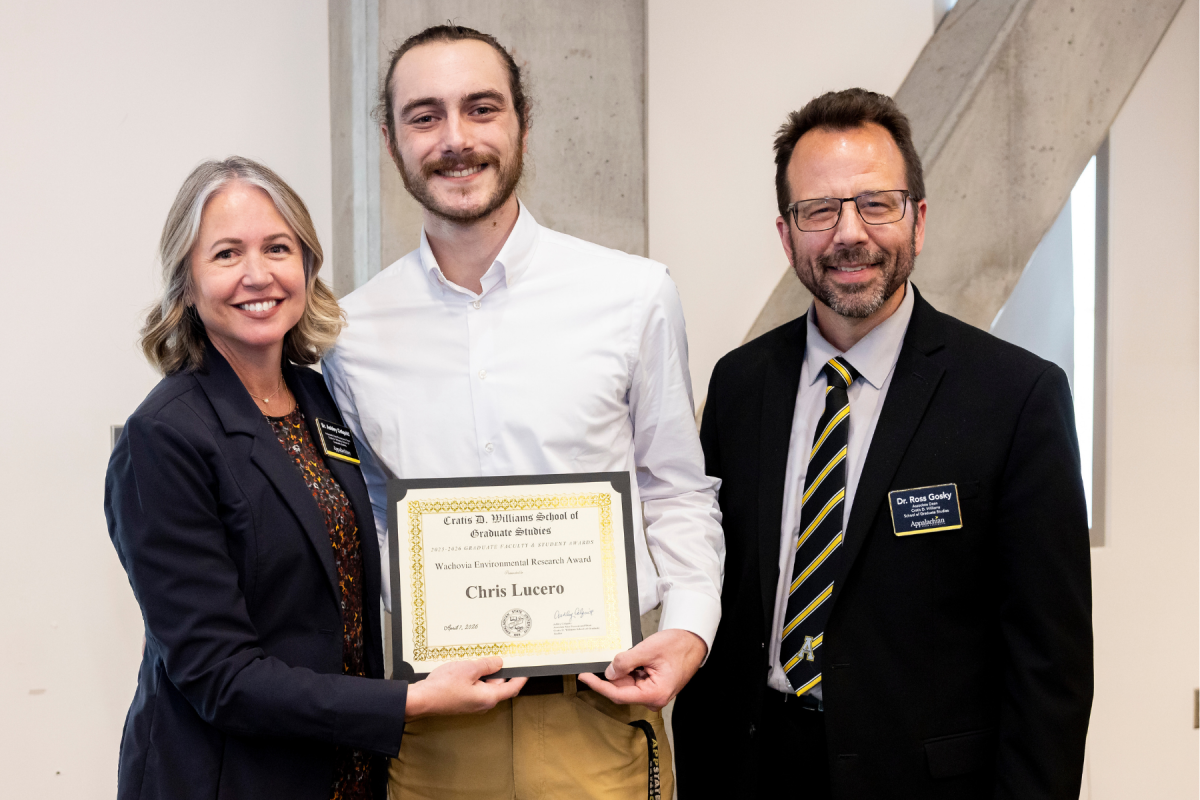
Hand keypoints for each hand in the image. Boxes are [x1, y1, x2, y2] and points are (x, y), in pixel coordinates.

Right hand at [404, 657, 525, 718]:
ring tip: (481, 657)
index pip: (512, 688)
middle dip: (501, 671)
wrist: (421, 699)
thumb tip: (498, 663)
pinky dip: (475, 676)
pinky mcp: (462, 700)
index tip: (527, 669)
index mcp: (488, 698)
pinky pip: (474, 687)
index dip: (521, 678)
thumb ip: (487, 665)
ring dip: (486, 673)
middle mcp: (482, 703)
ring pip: (485, 685)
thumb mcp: (469, 669)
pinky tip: (468, 666)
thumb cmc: (444, 687)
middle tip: (502, 655)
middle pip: (499, 686)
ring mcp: (471, 703)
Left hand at [577, 628, 706, 710]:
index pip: (618, 695)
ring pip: (628, 685)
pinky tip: (631, 658)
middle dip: (611, 676)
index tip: (584, 677)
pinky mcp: (653, 687)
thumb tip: (609, 673)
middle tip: (598, 661)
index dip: (599, 686)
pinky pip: (635, 681)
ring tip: (628, 654)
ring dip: (622, 672)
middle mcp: (654, 699)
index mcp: (654, 694)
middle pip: (622, 691)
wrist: (694, 641)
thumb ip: (626, 662)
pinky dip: (629, 670)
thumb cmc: (678, 645)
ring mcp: (653, 694)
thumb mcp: (648, 650)